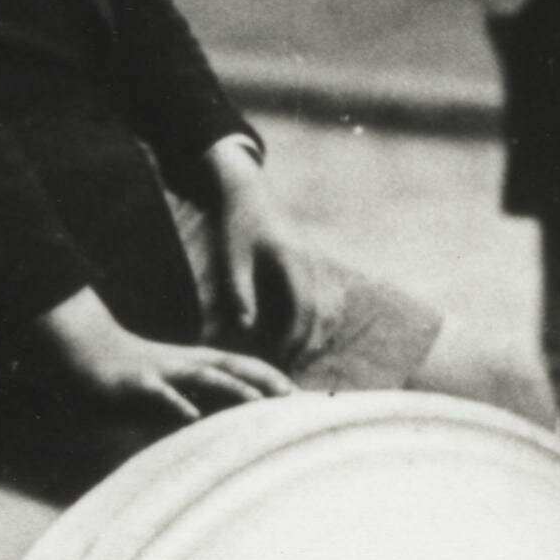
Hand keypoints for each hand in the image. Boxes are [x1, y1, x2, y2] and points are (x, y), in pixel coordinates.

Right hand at [34, 291, 294, 423]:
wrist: (87, 355)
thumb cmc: (134, 378)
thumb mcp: (172, 390)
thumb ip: (200, 402)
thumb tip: (228, 423)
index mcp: (197, 364)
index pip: (242, 367)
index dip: (271, 378)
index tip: (301, 396)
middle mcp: (185, 364)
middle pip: (232, 367)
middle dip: (263, 381)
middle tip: (294, 399)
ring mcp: (162, 372)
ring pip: (202, 377)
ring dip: (231, 389)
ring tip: (257, 403)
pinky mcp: (136, 384)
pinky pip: (159, 394)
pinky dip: (176, 403)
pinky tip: (191, 416)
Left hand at [201, 148, 312, 350]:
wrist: (249, 192)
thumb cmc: (236, 225)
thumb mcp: (232, 258)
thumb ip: (240, 292)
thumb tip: (247, 329)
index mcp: (293, 260)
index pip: (303, 308)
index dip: (294, 338)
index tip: (280, 359)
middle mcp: (311, 262)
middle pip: (319, 313)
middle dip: (306, 343)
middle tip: (287, 367)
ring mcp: (316, 262)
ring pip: (326, 308)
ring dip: (314, 334)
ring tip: (294, 357)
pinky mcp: (313, 265)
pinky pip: (323, 299)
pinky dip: (315, 321)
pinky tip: (300, 336)